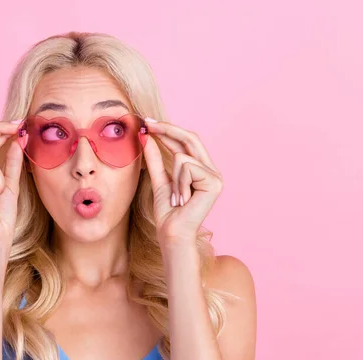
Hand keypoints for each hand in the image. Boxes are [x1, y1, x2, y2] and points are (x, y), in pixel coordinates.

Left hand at [142, 119, 223, 244]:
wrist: (172, 233)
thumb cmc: (168, 212)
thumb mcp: (159, 179)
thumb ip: (155, 159)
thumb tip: (147, 137)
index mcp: (202, 169)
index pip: (186, 142)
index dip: (168, 130)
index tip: (148, 122)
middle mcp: (212, 170)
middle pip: (190, 138)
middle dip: (167, 130)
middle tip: (147, 124)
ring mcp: (216, 176)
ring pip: (182, 156)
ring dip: (172, 177)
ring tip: (177, 197)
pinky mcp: (214, 183)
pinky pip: (186, 167)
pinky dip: (179, 183)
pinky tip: (183, 199)